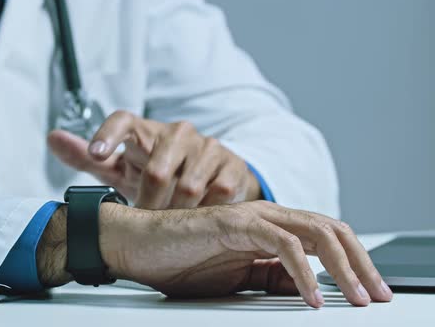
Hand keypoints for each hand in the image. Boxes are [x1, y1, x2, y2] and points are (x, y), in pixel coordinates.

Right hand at [38, 201, 392, 307]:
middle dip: (361, 263)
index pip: (325, 237)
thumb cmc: (180, 259)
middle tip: (376, 296)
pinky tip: (309, 296)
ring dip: (342, 266)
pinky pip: (280, 243)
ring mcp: (250, 216)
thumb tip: (305, 288)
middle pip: (331, 230)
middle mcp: (266, 216)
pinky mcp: (233, 223)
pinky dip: (301, 270)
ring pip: (314, 231)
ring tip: (355, 298)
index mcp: (269, 228)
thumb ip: (269, 277)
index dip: (353, 263)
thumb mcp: (236, 278)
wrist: (138, 246)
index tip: (368, 293)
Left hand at [48, 111, 260, 208]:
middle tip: (148, 220)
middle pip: (158, 169)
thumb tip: (52, 138)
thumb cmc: (157, 171)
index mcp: (145, 132)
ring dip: (178, 210)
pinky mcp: (232, 164)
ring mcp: (207, 147)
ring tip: (174, 220)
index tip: (98, 153)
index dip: (108, 135)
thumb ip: (88, 156)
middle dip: (151, 202)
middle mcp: (177, 133)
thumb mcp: (122, 167)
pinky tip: (200, 216)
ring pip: (190, 185)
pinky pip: (219, 192)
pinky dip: (206, 211)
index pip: (123, 121)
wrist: (209, 177)